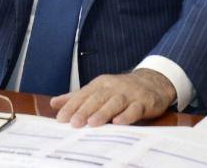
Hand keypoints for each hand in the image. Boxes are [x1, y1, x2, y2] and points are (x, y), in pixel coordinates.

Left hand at [51, 68, 175, 126]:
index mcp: (100, 84)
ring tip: (92, 123)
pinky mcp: (143, 102)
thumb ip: (77, 97)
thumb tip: (54, 103)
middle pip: (97, 98)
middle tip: (74, 123)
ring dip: (103, 112)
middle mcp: (113, 87)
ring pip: (115, 102)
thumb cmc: (120, 90)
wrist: (153, 82)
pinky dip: (127, 115)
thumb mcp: (98, 90)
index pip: (83, 95)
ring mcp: (129, 94)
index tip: (61, 118)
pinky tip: (118, 122)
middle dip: (85, 110)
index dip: (72, 106)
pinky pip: (135, 109)